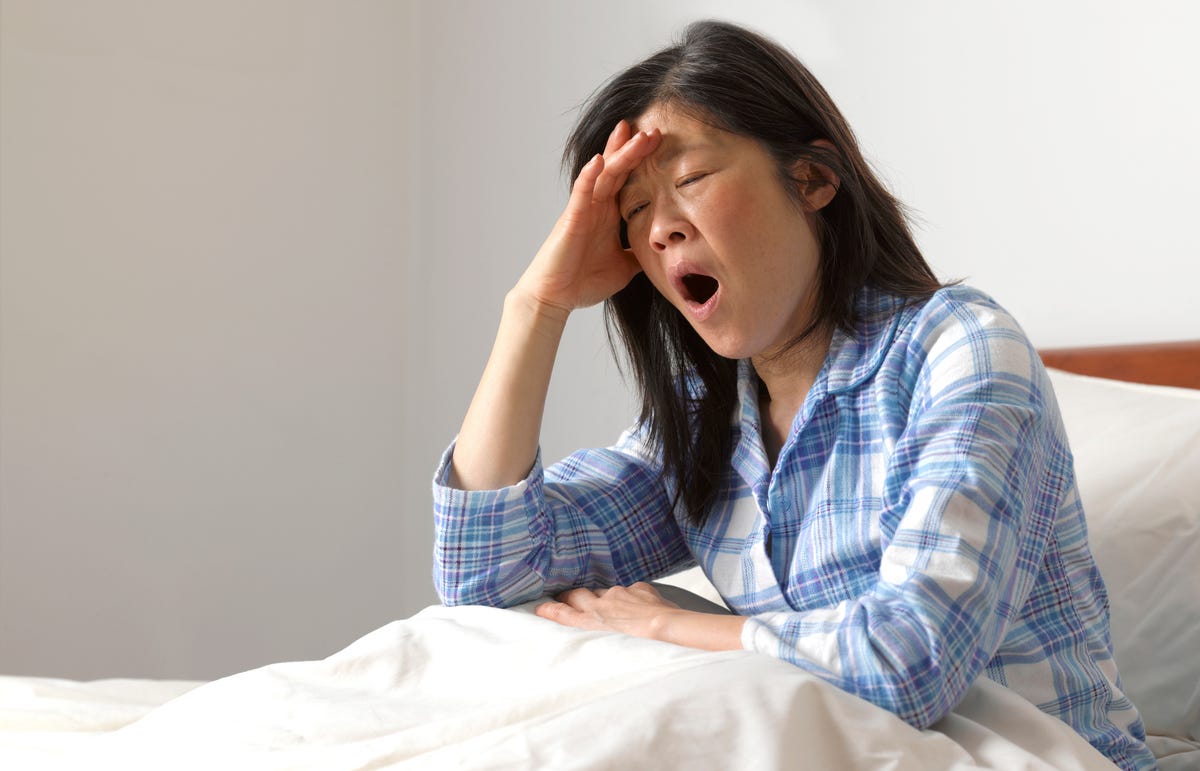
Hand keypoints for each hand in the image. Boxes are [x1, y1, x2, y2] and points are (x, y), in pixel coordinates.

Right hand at [514, 121, 661, 316]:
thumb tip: (660, 252)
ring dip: (618, 153)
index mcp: (608, 214)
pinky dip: (589, 175)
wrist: (555, 297)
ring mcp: (583, 210)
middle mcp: (596, 206)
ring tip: (635, 133)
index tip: (660, 144)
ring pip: (602, 174)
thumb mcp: (624, 267)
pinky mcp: (571, 219)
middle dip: (634, 148)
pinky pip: (581, 192)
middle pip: (617, 169)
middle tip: (654, 129)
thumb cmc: (582, 282)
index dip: (641, 161)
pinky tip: (599, 159)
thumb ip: (638, 254)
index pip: (627, 179)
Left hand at [535, 583, 745, 651]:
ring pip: (577, 599)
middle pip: (593, 591)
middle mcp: (616, 596)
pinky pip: (567, 616)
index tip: (601, 600)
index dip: (606, 598)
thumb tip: (651, 608)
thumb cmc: (673, 621)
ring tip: (549, 602)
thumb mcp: (665, 606)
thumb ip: (651, 604)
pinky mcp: (591, 621)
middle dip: (579, 593)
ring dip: (565, 601)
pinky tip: (540, 609)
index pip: (616, 594)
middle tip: (566, 594)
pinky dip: (553, 612)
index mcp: (636, 592)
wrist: (667, 626)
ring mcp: (602, 608)